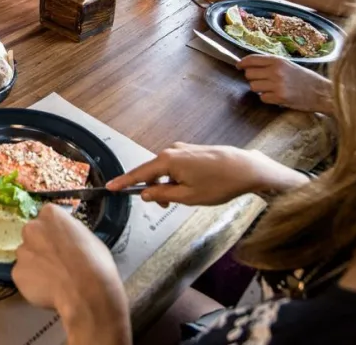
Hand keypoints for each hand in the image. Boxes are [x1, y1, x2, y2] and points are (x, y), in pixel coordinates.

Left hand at [13, 205, 129, 344]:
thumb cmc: (94, 262)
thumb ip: (70, 232)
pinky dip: (33, 282)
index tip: (62, 242)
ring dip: (36, 265)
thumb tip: (66, 236)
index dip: (55, 232)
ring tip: (54, 279)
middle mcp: (32, 228)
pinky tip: (48, 290)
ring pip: (27, 256)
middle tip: (57, 261)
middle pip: (33, 235)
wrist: (86, 292)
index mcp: (51, 214)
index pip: (48, 217)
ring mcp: (22, 251)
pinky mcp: (16, 273)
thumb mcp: (89, 237)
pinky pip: (24, 275)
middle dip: (41, 246)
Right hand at [106, 143, 289, 206]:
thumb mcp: (188, 197)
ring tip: (186, 197)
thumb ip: (162, 195)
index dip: (124, 182)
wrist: (246, 169)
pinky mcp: (191, 151)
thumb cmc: (219, 183)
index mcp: (168, 161)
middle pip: (152, 172)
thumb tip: (146, 194)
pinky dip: (176, 178)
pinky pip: (175, 166)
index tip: (110, 187)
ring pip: (165, 170)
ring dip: (168, 185)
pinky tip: (192, 187)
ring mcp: (182, 149)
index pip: (139, 174)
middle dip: (154, 189)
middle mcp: (172, 150)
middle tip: (166, 206)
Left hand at [238, 55, 333, 113]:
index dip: (242, 63)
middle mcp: (276, 71)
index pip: (252, 59)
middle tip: (262, 80)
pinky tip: (277, 96)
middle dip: (253, 78)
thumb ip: (271, 64)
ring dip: (259, 88)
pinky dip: (267, 98)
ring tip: (272, 88)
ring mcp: (277, 85)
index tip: (238, 66)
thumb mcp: (288, 65)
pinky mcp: (279, 98)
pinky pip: (262, 98)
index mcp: (278, 61)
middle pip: (249, 74)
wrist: (322, 92)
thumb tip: (249, 65)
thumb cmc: (305, 78)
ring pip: (253, 86)